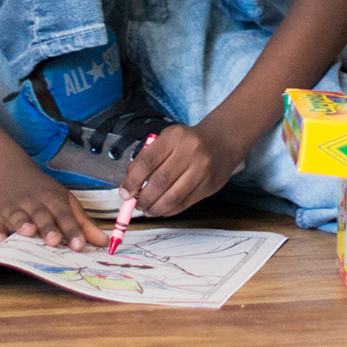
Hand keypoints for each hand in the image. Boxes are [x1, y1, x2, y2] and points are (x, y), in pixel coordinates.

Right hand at [0, 158, 104, 249]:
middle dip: (48, 228)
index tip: (80, 246)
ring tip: (28, 233)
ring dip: (23, 225)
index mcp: (52, 199)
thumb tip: (104, 242)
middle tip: (54, 241)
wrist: (8, 171)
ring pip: (18, 217)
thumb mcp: (64, 200)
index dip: (72, 230)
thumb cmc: (41, 191)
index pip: (65, 215)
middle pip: (42, 216)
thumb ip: (83, 223)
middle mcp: (33, 203)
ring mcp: (13, 208)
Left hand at [122, 120, 245, 217]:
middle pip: (160, 181)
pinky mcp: (209, 184)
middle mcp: (190, 150)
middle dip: (143, 198)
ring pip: (173, 196)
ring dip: (156, 208)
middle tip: (136, 205)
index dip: (132, 180)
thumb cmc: (187, 142)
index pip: (148, 161)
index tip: (124, 194)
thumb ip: (145, 159)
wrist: (222, 141)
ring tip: (148, 210)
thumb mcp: (166, 140)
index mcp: (174, 137)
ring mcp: (202, 168)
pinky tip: (162, 209)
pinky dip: (169, 210)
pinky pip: (185, 203)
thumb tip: (128, 187)